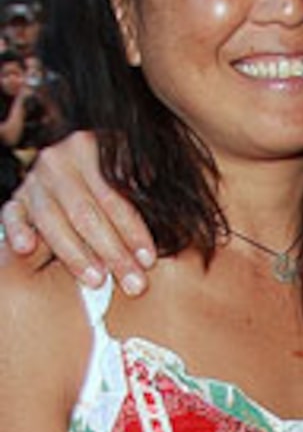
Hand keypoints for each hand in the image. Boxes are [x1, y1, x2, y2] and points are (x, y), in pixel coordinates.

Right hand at [1, 130, 156, 295]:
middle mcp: (59, 161)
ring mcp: (35, 180)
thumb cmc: (112, 169)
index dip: (133, 230)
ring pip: (53, 221)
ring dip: (75, 255)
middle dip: (113, 253)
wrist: (70, 156)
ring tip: (97, 280)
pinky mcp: (16, 198)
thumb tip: (160, 191)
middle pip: (87, 214)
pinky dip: (17, 231)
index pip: (114, 197)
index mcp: (91, 147)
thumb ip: (142, 174)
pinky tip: (27, 249)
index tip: (149, 260)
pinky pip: (11, 215)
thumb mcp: (130, 162)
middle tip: (134, 284)